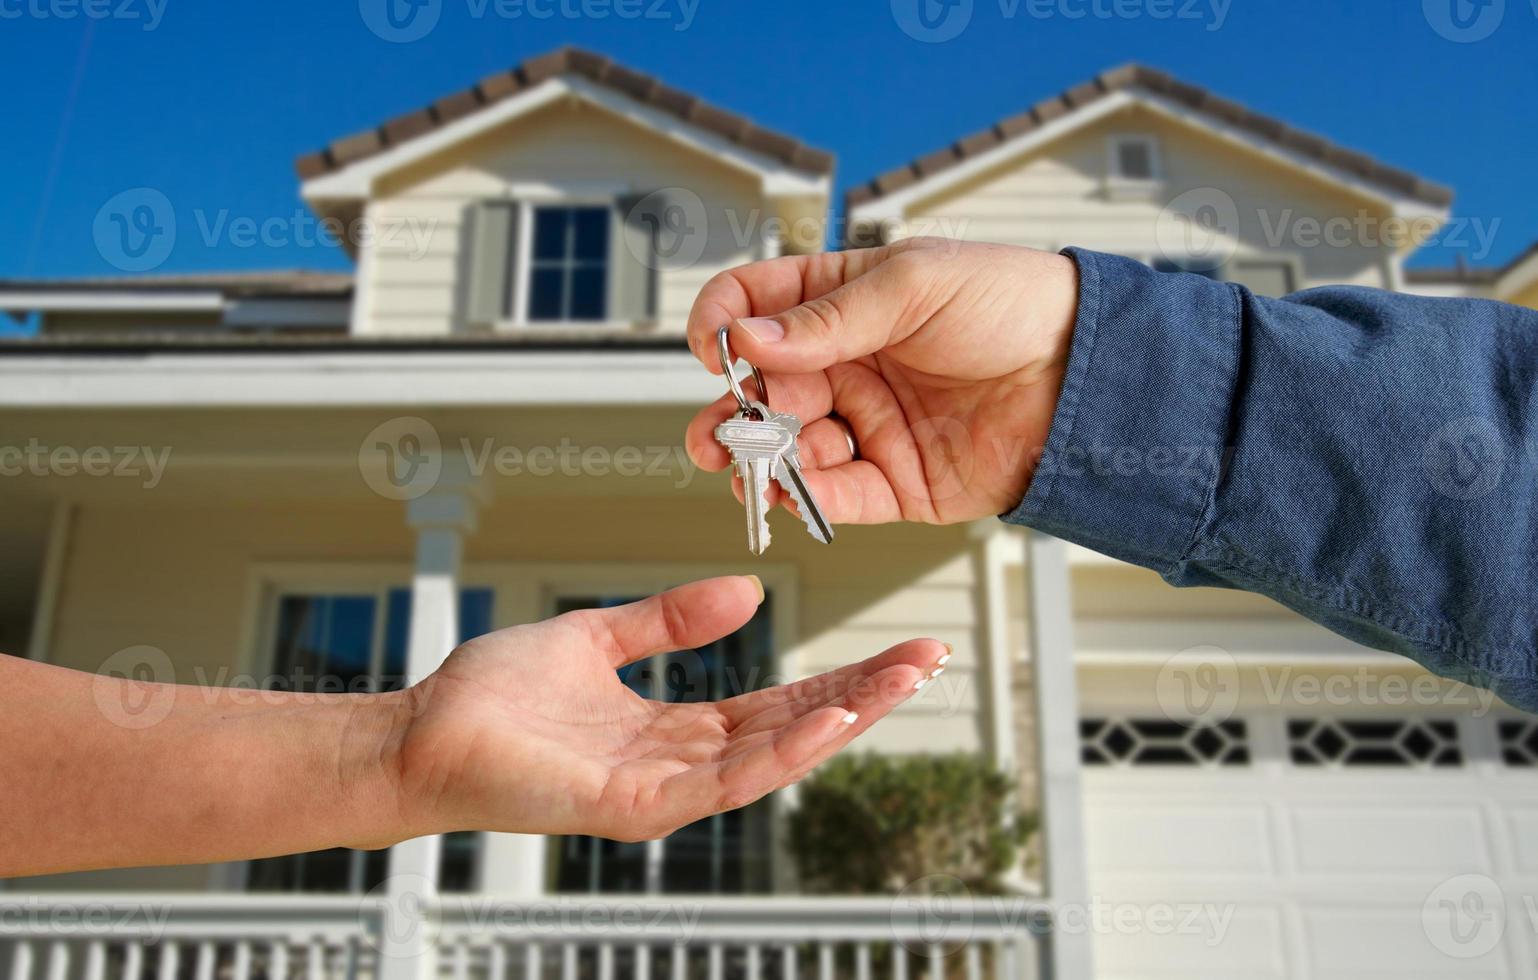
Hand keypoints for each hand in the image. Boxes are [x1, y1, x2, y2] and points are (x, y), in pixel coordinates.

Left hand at [392, 576, 945, 841]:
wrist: (420, 730)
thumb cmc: (493, 695)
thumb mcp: (597, 637)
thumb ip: (670, 619)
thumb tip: (748, 591)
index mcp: (673, 728)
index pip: (777, 702)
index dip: (840, 676)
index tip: (897, 649)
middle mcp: (677, 764)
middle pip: (790, 729)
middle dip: (862, 696)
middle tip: (929, 659)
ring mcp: (658, 791)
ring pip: (769, 758)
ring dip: (839, 721)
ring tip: (899, 684)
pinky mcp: (630, 807)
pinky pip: (718, 782)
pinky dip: (778, 754)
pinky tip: (826, 721)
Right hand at [685, 238, 1078, 524]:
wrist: (1088, 373)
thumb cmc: (1016, 305)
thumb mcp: (916, 284)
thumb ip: (829, 318)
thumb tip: (750, 339)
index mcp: (846, 302)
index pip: (759, 307)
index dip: (724, 324)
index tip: (714, 348)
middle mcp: (849, 365)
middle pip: (763, 390)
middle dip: (730, 414)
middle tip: (717, 434)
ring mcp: (869, 424)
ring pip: (791, 449)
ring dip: (762, 462)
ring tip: (750, 469)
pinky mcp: (897, 481)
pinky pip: (838, 496)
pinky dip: (808, 499)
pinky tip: (791, 494)